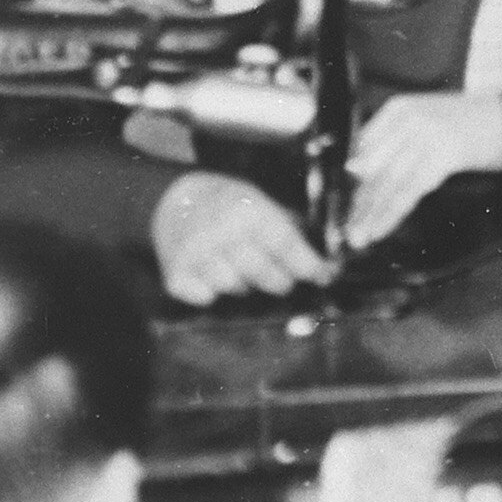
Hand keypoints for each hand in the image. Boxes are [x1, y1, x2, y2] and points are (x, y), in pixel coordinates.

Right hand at [152, 171, 327, 304]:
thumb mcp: (261, 203)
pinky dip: (213, 294)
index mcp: (247, 211)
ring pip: (233, 287)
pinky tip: (214, 279)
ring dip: (245, 286)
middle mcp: (220, 232)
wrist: (176, 203)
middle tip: (284, 281)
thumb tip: (326, 264)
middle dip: (281, 281)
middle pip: (262, 272)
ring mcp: (194, 254)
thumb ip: (290, 229)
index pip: (284, 244)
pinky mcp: (175, 273)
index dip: (308, 265)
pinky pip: (203, 298)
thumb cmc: (230, 206)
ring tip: (244, 272)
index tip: (324, 276)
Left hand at [345, 91, 501, 249]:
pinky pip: (409, 191)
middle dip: (358, 202)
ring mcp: (426, 136)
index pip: (363, 148)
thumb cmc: (469, 123)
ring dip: (371, 214)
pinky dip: (392, 213)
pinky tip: (379, 230)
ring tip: (358, 237)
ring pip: (388, 182)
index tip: (341, 204)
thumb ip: (395, 140)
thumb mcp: (426, 121)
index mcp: (399, 108)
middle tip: (345, 229)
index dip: (351, 179)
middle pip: (373, 167)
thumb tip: (357, 170)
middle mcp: (408, 119)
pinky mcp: (443, 155)